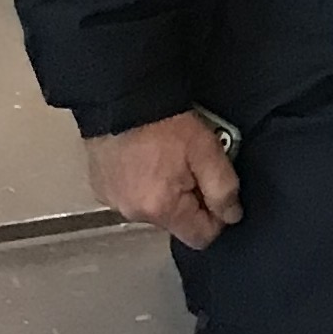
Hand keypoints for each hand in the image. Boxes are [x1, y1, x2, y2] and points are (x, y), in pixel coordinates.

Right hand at [86, 111, 241, 250]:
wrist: (120, 96)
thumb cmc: (166, 123)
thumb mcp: (208, 152)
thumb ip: (224, 190)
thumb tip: (231, 217)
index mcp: (161, 210)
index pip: (200, 237)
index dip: (216, 218)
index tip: (217, 191)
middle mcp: (132, 214)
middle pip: (176, 223)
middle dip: (190, 200)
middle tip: (191, 165)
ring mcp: (112, 201)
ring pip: (154, 209)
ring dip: (165, 192)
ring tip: (167, 158)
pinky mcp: (100, 187)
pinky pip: (132, 196)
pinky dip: (143, 184)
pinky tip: (145, 158)